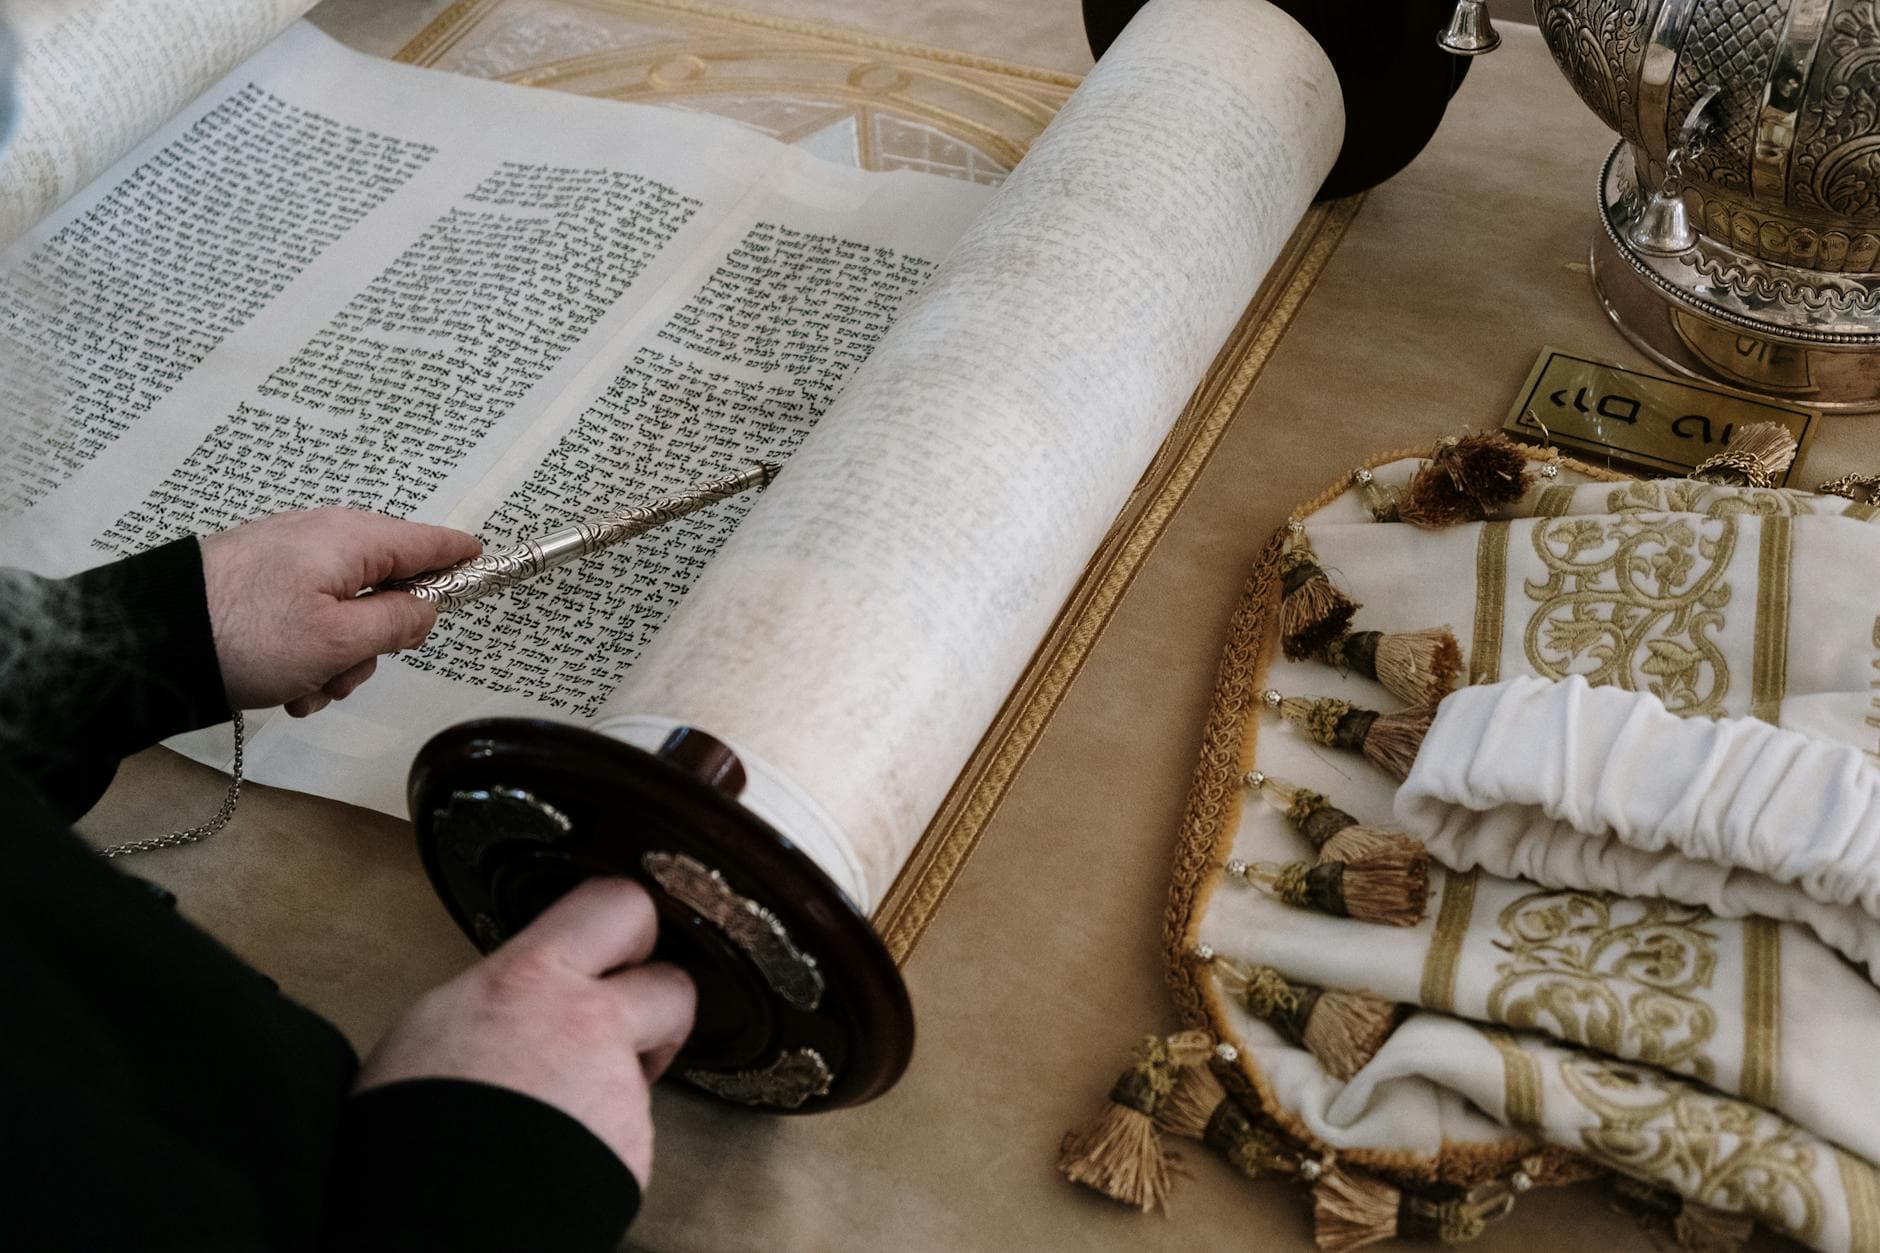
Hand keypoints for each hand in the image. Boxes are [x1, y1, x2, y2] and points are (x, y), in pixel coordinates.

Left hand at [199, 507, 480, 715]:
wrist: (152, 638)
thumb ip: (400, 622)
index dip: (465, 562)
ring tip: (305, 687)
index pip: (433, 542)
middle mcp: (326, 539)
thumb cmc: (247, 634)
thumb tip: (427, 609)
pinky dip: (306, 656)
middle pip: (388, 589)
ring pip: (347, 614)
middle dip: (379, 640)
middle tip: (350, 670)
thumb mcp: (340, 640)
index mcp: (354, 539)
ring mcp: (291, 560)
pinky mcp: (263, 582)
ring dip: (337, 659)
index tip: (490, 571)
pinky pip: (308, 619)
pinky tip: (283, 686)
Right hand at [354, 878, 695, 1183]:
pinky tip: (559, 1154)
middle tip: (624, 1025)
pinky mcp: (634, 1151)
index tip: (621, 942)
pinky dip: (605, 1142)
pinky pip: (631, 1133)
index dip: (629, 923)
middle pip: (675, 986)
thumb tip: (522, 993)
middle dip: (657, 1002)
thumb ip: (505, 993)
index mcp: (532, 979)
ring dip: (619, 1081)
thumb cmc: (408, 1120)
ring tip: (561, 1109)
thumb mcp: (438, 1021)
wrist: (432, 1213)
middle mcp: (590, 1023)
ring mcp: (619, 1090)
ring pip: (646, 1069)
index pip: (617, 903)